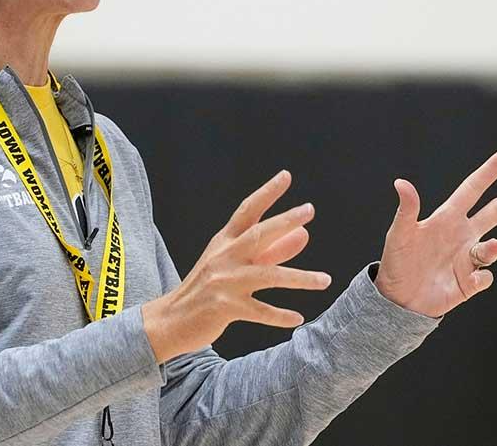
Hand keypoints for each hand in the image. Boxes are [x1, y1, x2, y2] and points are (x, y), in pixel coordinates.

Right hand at [142, 170, 331, 362]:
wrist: (170, 320)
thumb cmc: (207, 290)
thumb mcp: (234, 265)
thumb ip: (271, 250)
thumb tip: (304, 235)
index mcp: (224, 242)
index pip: (247, 211)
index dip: (267, 193)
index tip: (286, 176)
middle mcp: (224, 257)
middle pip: (258, 234)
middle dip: (284, 220)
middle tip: (309, 209)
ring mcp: (224, 282)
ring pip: (268, 275)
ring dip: (300, 278)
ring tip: (326, 280)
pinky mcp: (225, 307)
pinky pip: (260, 311)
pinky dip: (280, 315)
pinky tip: (298, 317)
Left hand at [374, 147, 496, 317]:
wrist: (398, 300)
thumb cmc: (396, 262)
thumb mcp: (399, 234)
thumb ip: (406, 210)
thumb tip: (401, 183)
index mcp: (447, 218)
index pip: (474, 189)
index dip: (491, 171)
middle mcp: (462, 234)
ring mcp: (468, 258)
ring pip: (492, 248)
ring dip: (493, 248)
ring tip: (490, 248)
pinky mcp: (470, 282)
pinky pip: (485, 277)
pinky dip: (481, 278)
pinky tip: (468, 281)